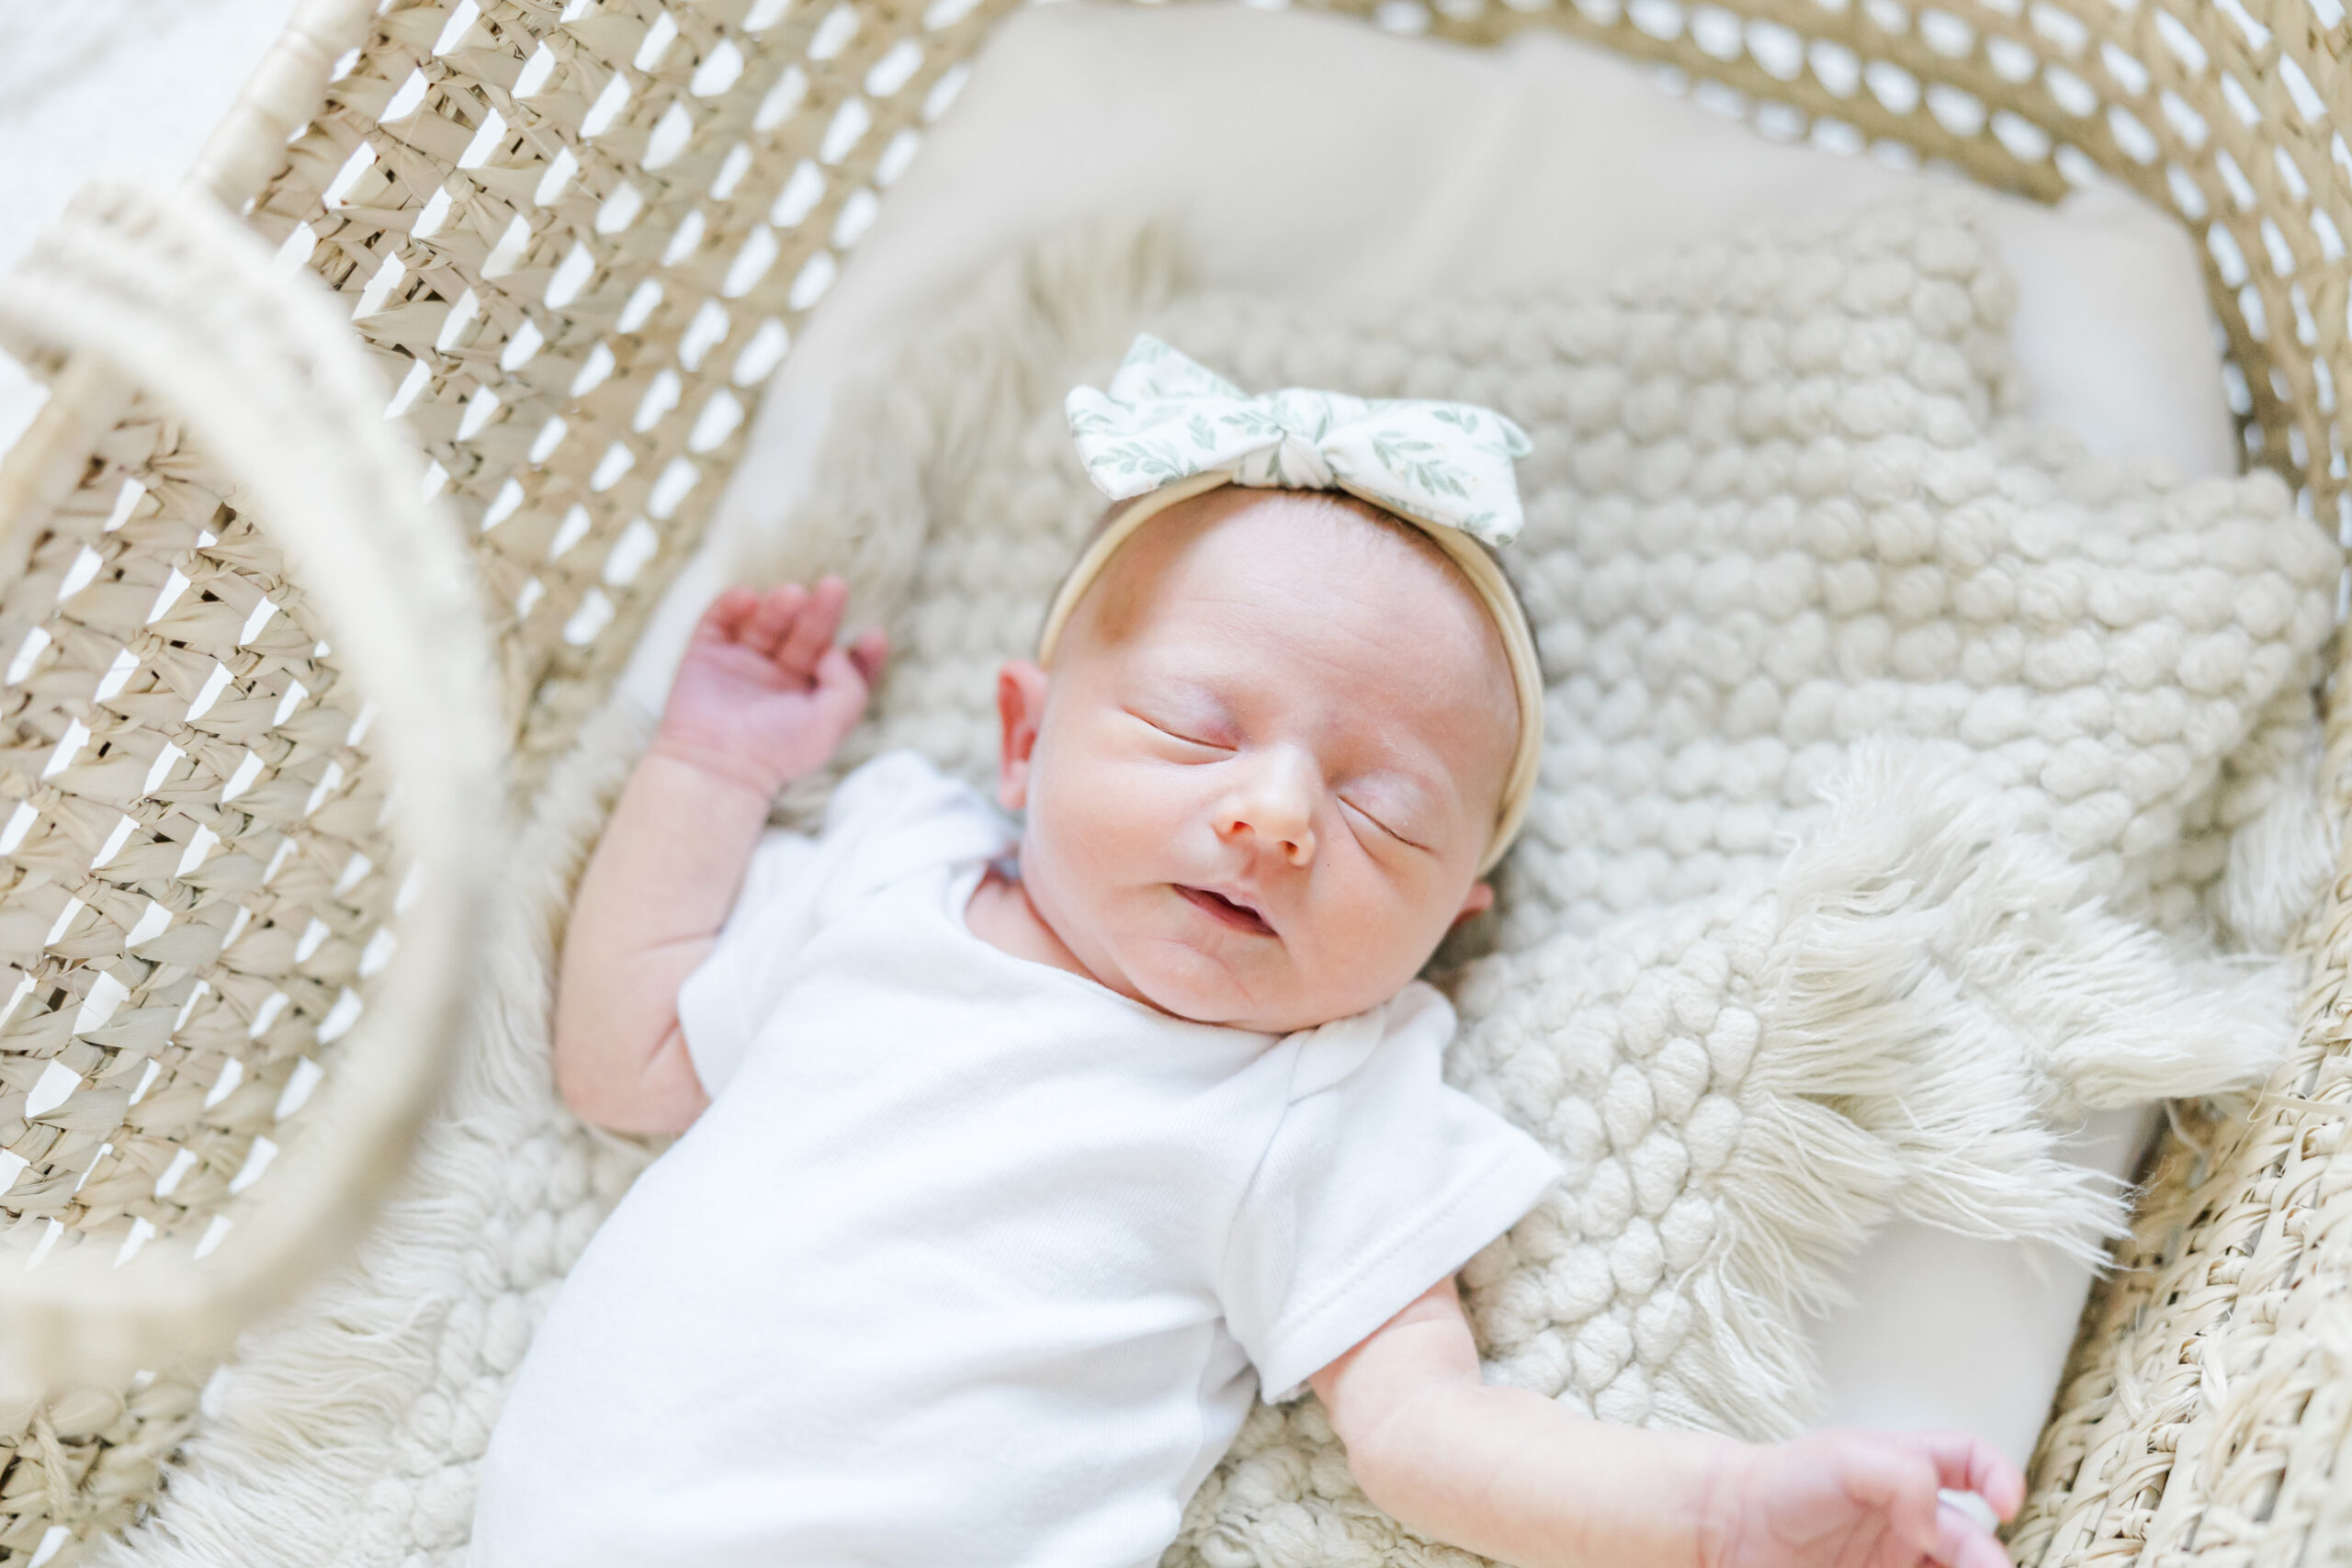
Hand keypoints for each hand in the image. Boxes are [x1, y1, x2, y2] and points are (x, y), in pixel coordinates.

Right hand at [653, 578, 886, 794]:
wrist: (717, 765)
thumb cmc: (778, 752)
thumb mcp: (832, 724)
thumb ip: (851, 685)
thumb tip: (836, 650)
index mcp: (811, 697)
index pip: (840, 666)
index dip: (859, 652)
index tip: (874, 637)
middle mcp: (779, 678)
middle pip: (807, 635)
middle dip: (822, 612)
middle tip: (835, 587)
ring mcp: (743, 665)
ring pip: (767, 623)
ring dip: (780, 606)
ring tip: (792, 595)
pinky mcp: (707, 655)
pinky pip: (720, 621)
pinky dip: (732, 605)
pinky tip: (748, 598)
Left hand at [1708, 1429, 2022, 1567]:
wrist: (1730, 1530)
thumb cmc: (1784, 1482)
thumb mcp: (1845, 1457)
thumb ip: (1902, 1477)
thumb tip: (1936, 1524)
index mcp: (1909, 1472)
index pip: (1971, 1463)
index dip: (1999, 1477)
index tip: (2009, 1504)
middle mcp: (1912, 1521)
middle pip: (1972, 1544)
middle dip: (1989, 1561)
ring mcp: (1896, 1562)